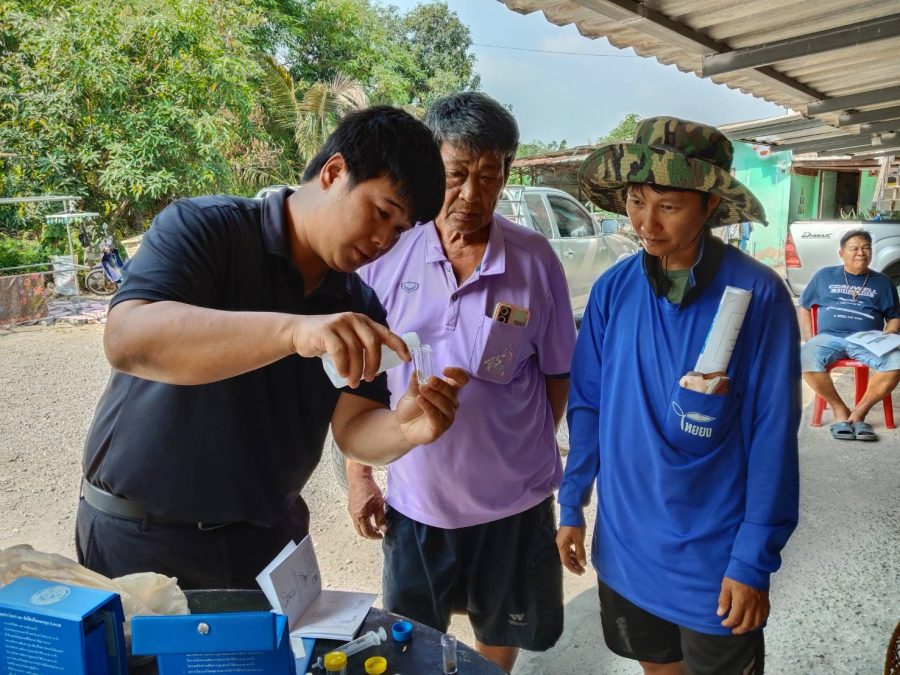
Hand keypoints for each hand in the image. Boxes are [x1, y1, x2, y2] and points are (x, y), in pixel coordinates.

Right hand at [290, 313, 408, 386]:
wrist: (300, 332)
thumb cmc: (328, 341)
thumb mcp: (349, 340)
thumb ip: (363, 349)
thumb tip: (380, 370)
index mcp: (364, 322)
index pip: (386, 333)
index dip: (399, 346)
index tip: (407, 360)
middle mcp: (354, 319)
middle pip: (372, 343)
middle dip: (374, 363)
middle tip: (370, 379)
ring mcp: (339, 323)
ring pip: (355, 350)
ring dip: (357, 370)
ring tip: (354, 383)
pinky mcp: (325, 331)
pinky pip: (338, 351)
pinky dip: (343, 365)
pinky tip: (343, 375)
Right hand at [346, 464, 386, 538]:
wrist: (359, 478)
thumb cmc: (370, 490)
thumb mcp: (378, 505)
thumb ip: (381, 518)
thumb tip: (384, 530)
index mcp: (360, 517)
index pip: (367, 532)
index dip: (375, 536)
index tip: (382, 535)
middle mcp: (354, 516)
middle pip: (360, 531)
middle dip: (369, 534)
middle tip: (378, 533)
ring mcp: (351, 511)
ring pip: (357, 525)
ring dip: (365, 528)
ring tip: (375, 526)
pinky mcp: (351, 507)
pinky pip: (356, 519)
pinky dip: (362, 522)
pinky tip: (369, 517)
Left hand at [395, 367, 468, 445]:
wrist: (401, 425)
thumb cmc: (412, 407)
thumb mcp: (412, 391)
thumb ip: (415, 382)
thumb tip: (416, 371)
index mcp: (448, 391)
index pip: (461, 380)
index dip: (457, 374)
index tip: (445, 370)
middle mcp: (451, 403)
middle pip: (452, 392)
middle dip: (441, 385)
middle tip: (429, 380)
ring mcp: (447, 417)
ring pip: (445, 404)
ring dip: (433, 395)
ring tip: (421, 389)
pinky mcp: (440, 428)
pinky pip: (436, 416)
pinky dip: (428, 407)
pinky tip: (420, 399)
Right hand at [556, 525, 586, 574]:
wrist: (572, 511)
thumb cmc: (575, 524)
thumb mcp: (579, 539)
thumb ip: (580, 552)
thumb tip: (582, 564)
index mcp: (562, 545)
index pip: (565, 561)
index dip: (573, 568)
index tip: (580, 572)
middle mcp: (560, 544)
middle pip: (566, 558)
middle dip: (574, 565)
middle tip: (583, 570)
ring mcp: (562, 540)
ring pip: (567, 554)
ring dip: (574, 560)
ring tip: (582, 564)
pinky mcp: (565, 537)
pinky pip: (568, 549)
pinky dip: (573, 553)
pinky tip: (579, 555)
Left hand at [717, 576, 768, 633]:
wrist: (753, 566)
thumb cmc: (738, 574)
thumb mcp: (726, 586)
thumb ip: (724, 600)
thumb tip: (720, 613)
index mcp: (741, 602)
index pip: (734, 619)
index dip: (728, 623)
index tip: (723, 623)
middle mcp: (752, 607)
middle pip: (746, 625)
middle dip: (738, 630)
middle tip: (732, 630)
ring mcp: (760, 606)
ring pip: (756, 623)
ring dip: (748, 628)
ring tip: (742, 628)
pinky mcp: (766, 603)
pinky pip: (764, 617)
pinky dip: (758, 622)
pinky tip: (754, 622)